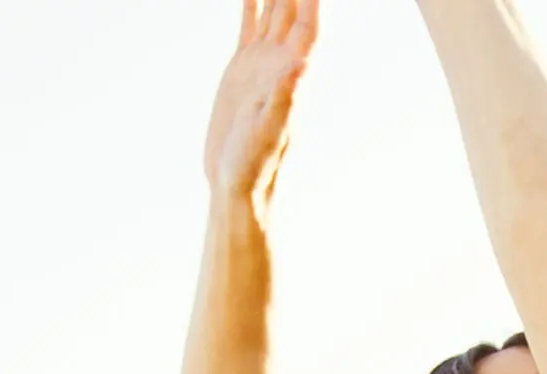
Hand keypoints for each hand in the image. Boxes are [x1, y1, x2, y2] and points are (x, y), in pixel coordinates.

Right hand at [204, 0, 322, 202]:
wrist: (236, 183)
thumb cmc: (256, 166)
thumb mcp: (269, 133)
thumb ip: (285, 100)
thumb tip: (300, 66)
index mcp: (293, 73)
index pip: (309, 22)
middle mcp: (282, 62)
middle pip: (295, 7)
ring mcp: (262, 62)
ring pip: (274, 9)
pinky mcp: (242, 69)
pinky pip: (251, 24)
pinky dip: (253, 2)